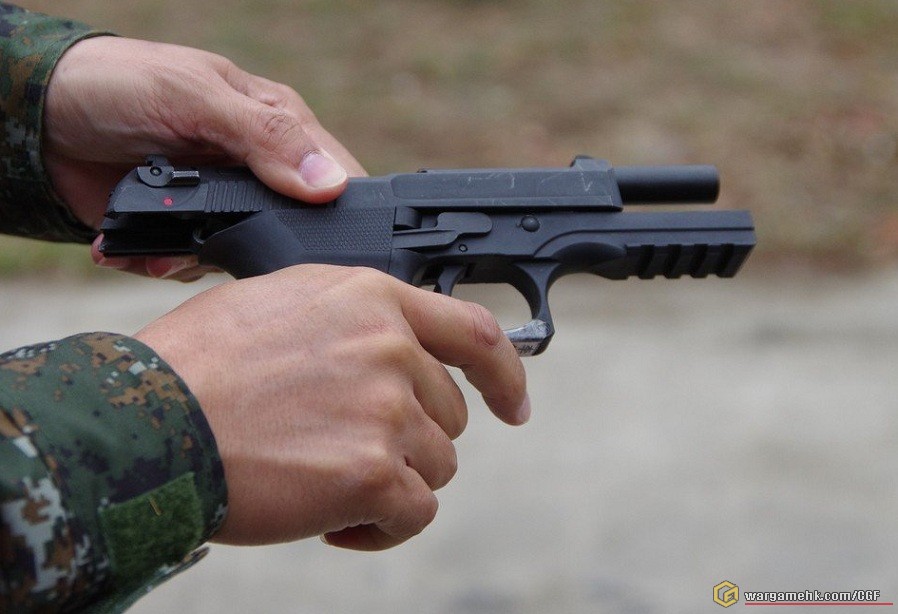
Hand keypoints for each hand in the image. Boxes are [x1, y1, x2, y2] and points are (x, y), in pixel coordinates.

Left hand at [43, 36, 364, 280]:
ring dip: (197, 260)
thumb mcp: (198, 99)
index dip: (334, 214)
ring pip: (242, 258)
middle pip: (292, 230)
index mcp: (277, 126)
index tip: (317, 248)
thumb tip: (331, 186)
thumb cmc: (120, 84)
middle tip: (215, 246)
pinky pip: (193, 266)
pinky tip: (132, 248)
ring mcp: (220, 204)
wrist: (38, 117)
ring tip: (158, 247)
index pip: (334, 178)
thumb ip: (265, 138)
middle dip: (259, 251)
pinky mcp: (183, 231)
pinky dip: (162, 264)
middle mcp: (256, 170)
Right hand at [134, 265, 529, 549]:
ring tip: (330, 485)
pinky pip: (414, 514)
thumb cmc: (200, 367)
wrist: (149, 422)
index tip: (513, 404)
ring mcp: (387, 409)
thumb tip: (394, 350)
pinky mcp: (375, 472)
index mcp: (371, 299)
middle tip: (348, 452)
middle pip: (448, 414)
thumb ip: (352, 320)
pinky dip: (382, 528)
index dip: (505, 373)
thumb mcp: (283, 305)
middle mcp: (391, 347)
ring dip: (392, 484)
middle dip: (409, 440)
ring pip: (436, 465)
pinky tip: (337, 523)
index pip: (474, 332)